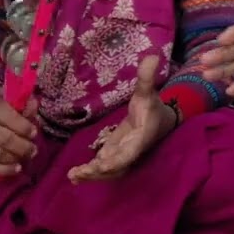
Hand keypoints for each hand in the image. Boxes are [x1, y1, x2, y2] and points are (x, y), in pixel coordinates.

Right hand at [0, 95, 38, 176]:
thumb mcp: (9, 103)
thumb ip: (24, 106)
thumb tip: (34, 106)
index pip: (7, 117)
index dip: (23, 126)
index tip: (34, 133)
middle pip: (3, 139)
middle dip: (22, 147)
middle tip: (33, 150)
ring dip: (14, 158)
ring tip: (26, 158)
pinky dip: (2, 170)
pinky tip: (16, 169)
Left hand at [68, 56, 174, 182]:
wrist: (160, 121)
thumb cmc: (153, 106)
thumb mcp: (148, 92)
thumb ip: (147, 78)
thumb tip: (152, 56)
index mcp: (142, 137)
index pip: (131, 151)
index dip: (118, 159)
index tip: (103, 164)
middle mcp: (134, 151)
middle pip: (117, 167)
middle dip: (99, 171)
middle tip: (80, 172)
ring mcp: (124, 156)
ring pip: (109, 171)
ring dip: (92, 175)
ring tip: (73, 175)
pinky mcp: (115, 157)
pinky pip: (104, 169)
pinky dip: (91, 173)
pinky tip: (73, 177)